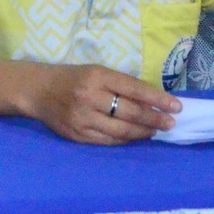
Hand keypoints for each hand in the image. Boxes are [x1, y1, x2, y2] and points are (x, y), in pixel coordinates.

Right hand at [22, 64, 179, 144]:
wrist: (37, 90)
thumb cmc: (72, 78)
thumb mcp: (96, 72)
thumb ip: (121, 85)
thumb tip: (153, 101)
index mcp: (96, 76)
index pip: (134, 89)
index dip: (158, 99)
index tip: (176, 107)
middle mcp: (89, 97)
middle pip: (130, 112)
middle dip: (155, 119)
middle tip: (170, 123)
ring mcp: (82, 118)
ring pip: (122, 130)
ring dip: (143, 132)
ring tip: (155, 131)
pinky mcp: (77, 135)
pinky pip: (108, 141)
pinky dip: (126, 140)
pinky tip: (135, 137)